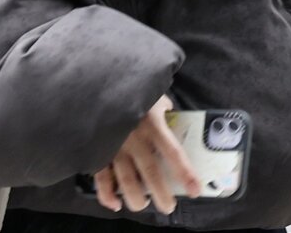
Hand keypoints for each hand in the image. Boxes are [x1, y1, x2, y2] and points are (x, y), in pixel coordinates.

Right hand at [91, 96, 199, 214]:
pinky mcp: (96, 152)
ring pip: (127, 181)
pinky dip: (107, 195)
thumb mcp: (151, 94)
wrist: (94, 83)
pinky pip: (101, 179)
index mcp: (151, 124)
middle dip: (161, 194)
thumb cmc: (128, 87)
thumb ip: (162, 107)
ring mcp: (114, 147)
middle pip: (151, 174)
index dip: (185, 173)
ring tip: (143, 204)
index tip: (195, 190)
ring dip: (137, 198)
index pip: (173, 153)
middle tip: (169, 206)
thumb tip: (170, 113)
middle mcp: (134, 139)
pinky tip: (116, 203)